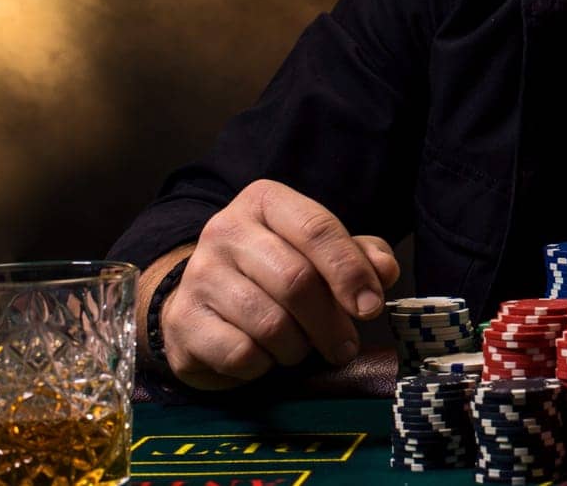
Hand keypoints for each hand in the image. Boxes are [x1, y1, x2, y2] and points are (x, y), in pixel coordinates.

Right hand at [161, 179, 399, 389]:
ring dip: (298, 347)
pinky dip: (264, 365)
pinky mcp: (182, 321)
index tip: (371, 307)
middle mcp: (225, 230)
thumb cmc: (275, 272)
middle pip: (296, 280)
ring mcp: (198, 275)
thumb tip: (384, 272)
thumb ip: (360, 255)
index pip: (316, 228)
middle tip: (345, 346)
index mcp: (265, 201)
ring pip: (269, 323)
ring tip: (301, 348)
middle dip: (330, 322)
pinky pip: (241, 353)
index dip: (349, 271)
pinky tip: (264, 356)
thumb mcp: (321, 253)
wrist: (203, 302)